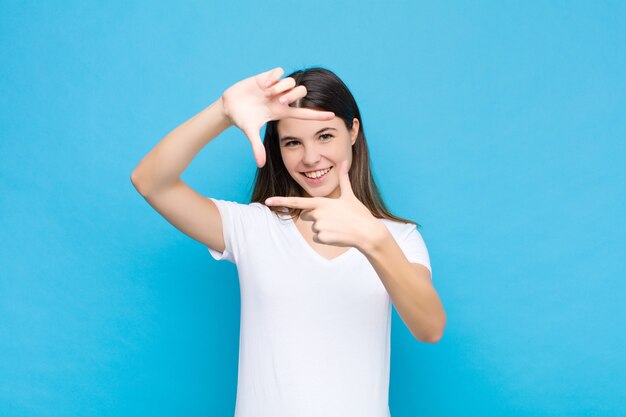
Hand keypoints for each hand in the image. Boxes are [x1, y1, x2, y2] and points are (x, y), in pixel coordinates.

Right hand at [221, 66, 335, 167]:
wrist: (229, 105)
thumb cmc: (242, 119)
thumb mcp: (250, 132)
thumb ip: (256, 148)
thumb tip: (260, 165)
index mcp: (281, 112)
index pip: (305, 113)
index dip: (318, 114)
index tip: (332, 116)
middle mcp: (281, 98)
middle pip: (301, 92)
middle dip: (293, 96)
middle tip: (279, 101)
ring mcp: (275, 87)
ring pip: (290, 81)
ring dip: (281, 86)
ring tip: (267, 92)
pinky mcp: (267, 77)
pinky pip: (279, 71)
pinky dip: (274, 76)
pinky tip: (265, 84)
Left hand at [264, 160, 384, 251]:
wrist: (367, 232)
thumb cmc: (358, 213)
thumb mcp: (349, 195)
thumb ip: (343, 179)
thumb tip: (345, 162)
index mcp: (321, 202)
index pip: (296, 201)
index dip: (280, 201)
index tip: (266, 201)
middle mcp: (317, 213)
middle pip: (305, 216)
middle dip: (316, 217)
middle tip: (333, 218)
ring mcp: (318, 226)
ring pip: (313, 228)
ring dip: (323, 229)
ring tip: (338, 226)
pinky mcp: (321, 237)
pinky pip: (317, 238)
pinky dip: (326, 238)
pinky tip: (337, 235)